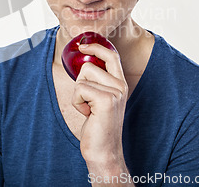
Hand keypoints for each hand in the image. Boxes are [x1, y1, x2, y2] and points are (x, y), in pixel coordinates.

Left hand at [72, 43, 128, 168]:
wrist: (104, 151)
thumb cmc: (98, 125)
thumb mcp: (99, 99)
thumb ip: (97, 82)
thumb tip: (84, 62)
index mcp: (120, 83)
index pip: (111, 55)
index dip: (96, 47)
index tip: (83, 46)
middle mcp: (121, 86)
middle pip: (89, 66)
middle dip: (80, 83)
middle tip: (87, 102)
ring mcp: (115, 92)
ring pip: (82, 77)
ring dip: (78, 94)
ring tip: (88, 109)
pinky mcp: (106, 100)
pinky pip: (80, 89)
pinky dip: (77, 102)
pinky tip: (87, 114)